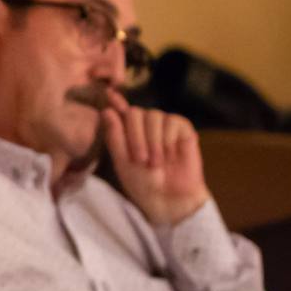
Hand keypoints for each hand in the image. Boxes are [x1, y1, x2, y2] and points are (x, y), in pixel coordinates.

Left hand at [101, 94, 209, 228]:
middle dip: (135, 137)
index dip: (115, 101)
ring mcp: (164, 125)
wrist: (169, 198)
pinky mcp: (183, 129)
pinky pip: (173, 122)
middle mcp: (145, 125)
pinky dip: (169, 140)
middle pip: (135, 113)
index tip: (108, 93)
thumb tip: (107, 110)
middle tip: (141, 160)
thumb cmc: (143, 183)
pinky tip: (171, 155)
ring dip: (153, 142)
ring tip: (156, 162)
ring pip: (154, 116)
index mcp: (128, 132)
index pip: (120, 111)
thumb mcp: (122, 162)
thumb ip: (115, 136)